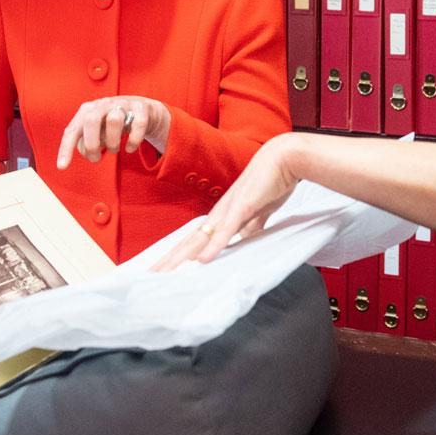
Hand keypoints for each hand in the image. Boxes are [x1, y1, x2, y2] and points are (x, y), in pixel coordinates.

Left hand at [56, 96, 171, 167]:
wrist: (142, 110)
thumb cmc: (113, 124)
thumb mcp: (97, 131)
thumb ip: (86, 142)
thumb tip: (86, 152)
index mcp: (88, 110)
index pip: (72, 129)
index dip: (66, 148)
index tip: (62, 167)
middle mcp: (103, 104)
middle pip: (91, 120)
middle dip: (92, 144)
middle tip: (96, 159)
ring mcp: (123, 104)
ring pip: (114, 120)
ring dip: (112, 142)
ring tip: (114, 149)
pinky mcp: (141, 108)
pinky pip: (138, 124)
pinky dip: (133, 141)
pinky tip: (129, 148)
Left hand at [152, 133, 302, 270]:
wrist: (284, 158)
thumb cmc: (273, 181)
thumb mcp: (260, 210)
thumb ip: (252, 224)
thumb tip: (245, 237)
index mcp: (223, 214)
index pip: (195, 238)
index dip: (180, 253)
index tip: (165, 267)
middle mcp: (220, 213)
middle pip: (189, 241)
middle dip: (170, 259)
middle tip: (151, 276)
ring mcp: (229, 209)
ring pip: (200, 238)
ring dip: (182, 256)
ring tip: (165, 272)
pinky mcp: (243, 206)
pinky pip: (226, 230)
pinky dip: (214, 245)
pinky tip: (203, 260)